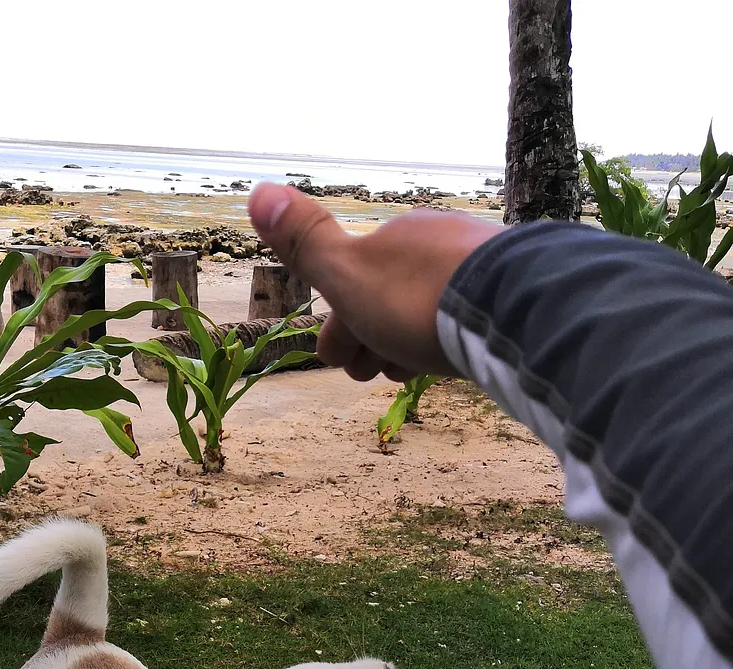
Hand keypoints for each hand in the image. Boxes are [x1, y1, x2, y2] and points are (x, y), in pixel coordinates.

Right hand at [248, 183, 496, 381]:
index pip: (354, 281)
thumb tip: (257, 191)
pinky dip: (447, 336)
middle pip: (391, 293)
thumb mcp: (347, 276)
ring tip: (404, 374)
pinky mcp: (515, 289)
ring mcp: (478, 263)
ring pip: (428, 305)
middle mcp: (436, 239)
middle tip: (368, 375)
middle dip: (371, 334)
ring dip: (407, 340)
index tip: (337, 362)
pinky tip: (451, 358)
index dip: (338, 325)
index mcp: (393, 237)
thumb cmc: (418, 300)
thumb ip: (306, 242)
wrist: (512, 308)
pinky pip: (466, 314)